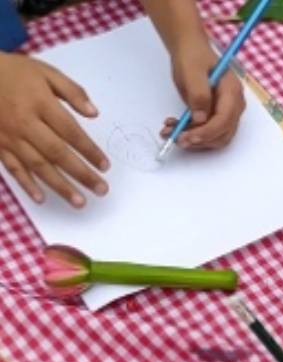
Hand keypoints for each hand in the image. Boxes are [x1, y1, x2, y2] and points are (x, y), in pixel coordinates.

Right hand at [0, 54, 108, 206]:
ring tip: (80, 202)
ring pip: (38, 165)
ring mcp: (10, 136)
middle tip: (101, 190)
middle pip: (57, 153)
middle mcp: (25, 122)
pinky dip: (26, 184)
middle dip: (81, 174)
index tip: (105, 166)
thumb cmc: (14, 72)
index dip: (89, 150)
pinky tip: (41, 198)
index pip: (70, 131)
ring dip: (60, 186)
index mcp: (40, 102)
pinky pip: (12, 168)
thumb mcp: (44, 71)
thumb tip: (94, 113)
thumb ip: (71, 91)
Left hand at [162, 35, 244, 149]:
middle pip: (222, 134)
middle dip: (199, 139)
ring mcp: (226, 113)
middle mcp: (234, 107)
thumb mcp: (192, 71)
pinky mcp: (215, 117)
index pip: (224, 121)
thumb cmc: (192, 56)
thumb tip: (200, 119)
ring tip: (169, 132)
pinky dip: (190, 133)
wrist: (189, 50)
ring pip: (214, 137)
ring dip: (193, 139)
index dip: (207, 132)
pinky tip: (173, 127)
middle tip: (176, 139)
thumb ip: (198, 94)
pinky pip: (206, 132)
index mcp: (232, 93)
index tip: (187, 137)